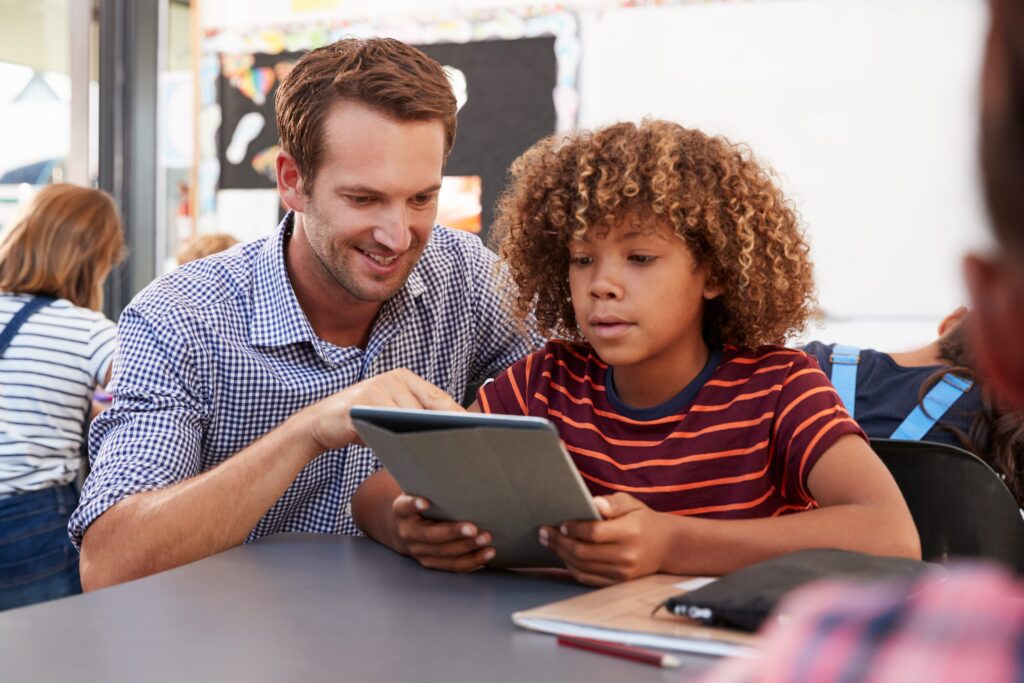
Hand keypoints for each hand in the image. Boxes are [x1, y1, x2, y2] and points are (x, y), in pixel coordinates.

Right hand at [307, 369, 462, 451]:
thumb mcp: (391, 413)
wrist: (321, 423)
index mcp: (404, 377)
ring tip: (448, 455)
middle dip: (449, 426)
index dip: (459, 415)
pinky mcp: (361, 405)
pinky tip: (415, 456)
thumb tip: (451, 430)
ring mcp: (377, 388)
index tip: (479, 430)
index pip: (439, 397)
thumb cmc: (362, 421)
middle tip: (470, 445)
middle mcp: (392, 378)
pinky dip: (403, 440)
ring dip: (429, 437)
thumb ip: (414, 415)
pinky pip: (388, 424)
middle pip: (429, 405)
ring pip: (411, 417)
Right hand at [391, 495, 495, 571]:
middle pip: (430, 535)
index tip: (424, 502)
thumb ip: (432, 487)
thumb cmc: (420, 504)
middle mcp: (407, 533)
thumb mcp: (418, 492)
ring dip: (467, 548)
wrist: (402, 529)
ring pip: (444, 553)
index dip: (414, 505)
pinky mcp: (430, 562)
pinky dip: (471, 561)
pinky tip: (487, 554)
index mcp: (401, 511)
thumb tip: (462, 465)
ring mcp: (418, 551)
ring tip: (486, 539)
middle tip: (473, 528)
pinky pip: (452, 565)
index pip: (405, 507)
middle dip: (453, 533)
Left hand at [539, 493, 670, 585]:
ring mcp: (622, 573)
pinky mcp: (617, 583)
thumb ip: (613, 502)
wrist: (666, 546)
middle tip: (544, 532)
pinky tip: (562, 555)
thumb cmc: (642, 520)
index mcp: (630, 532)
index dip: (574, 529)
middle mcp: (626, 556)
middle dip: (559, 542)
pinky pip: (587, 578)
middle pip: (584, 552)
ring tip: (548, 542)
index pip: (595, 533)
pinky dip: (571, 567)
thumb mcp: (631, 503)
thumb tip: (594, 502)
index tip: (560, 523)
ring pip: (582, 567)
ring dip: (561, 554)